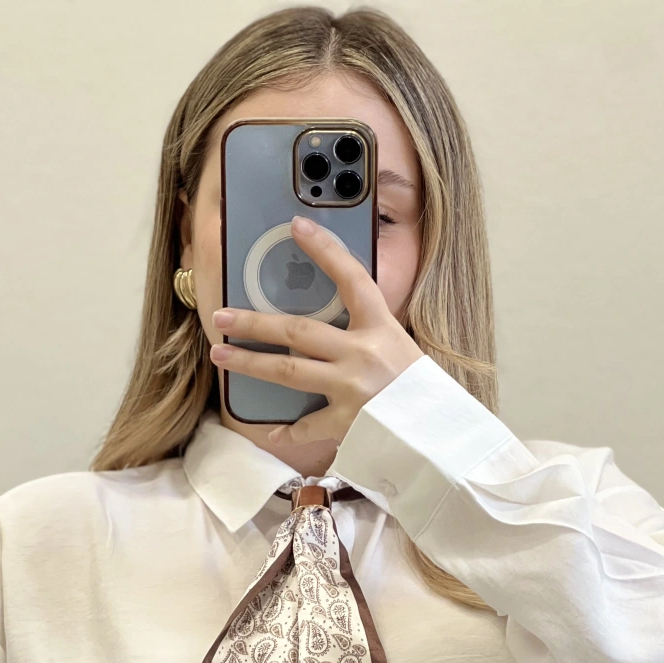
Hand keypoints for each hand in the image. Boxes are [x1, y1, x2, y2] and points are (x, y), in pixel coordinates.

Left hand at [209, 215, 422, 447]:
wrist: (442, 434)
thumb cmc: (421, 390)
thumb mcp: (401, 347)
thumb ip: (368, 333)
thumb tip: (330, 326)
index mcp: (381, 327)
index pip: (351, 278)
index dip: (324, 250)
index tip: (296, 226)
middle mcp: (362, 353)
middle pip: (297, 330)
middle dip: (254, 322)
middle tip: (222, 316)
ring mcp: (351, 388)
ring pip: (288, 371)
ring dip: (250, 362)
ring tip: (221, 355)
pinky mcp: (347, 422)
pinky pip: (308, 426)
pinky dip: (289, 430)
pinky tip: (271, 430)